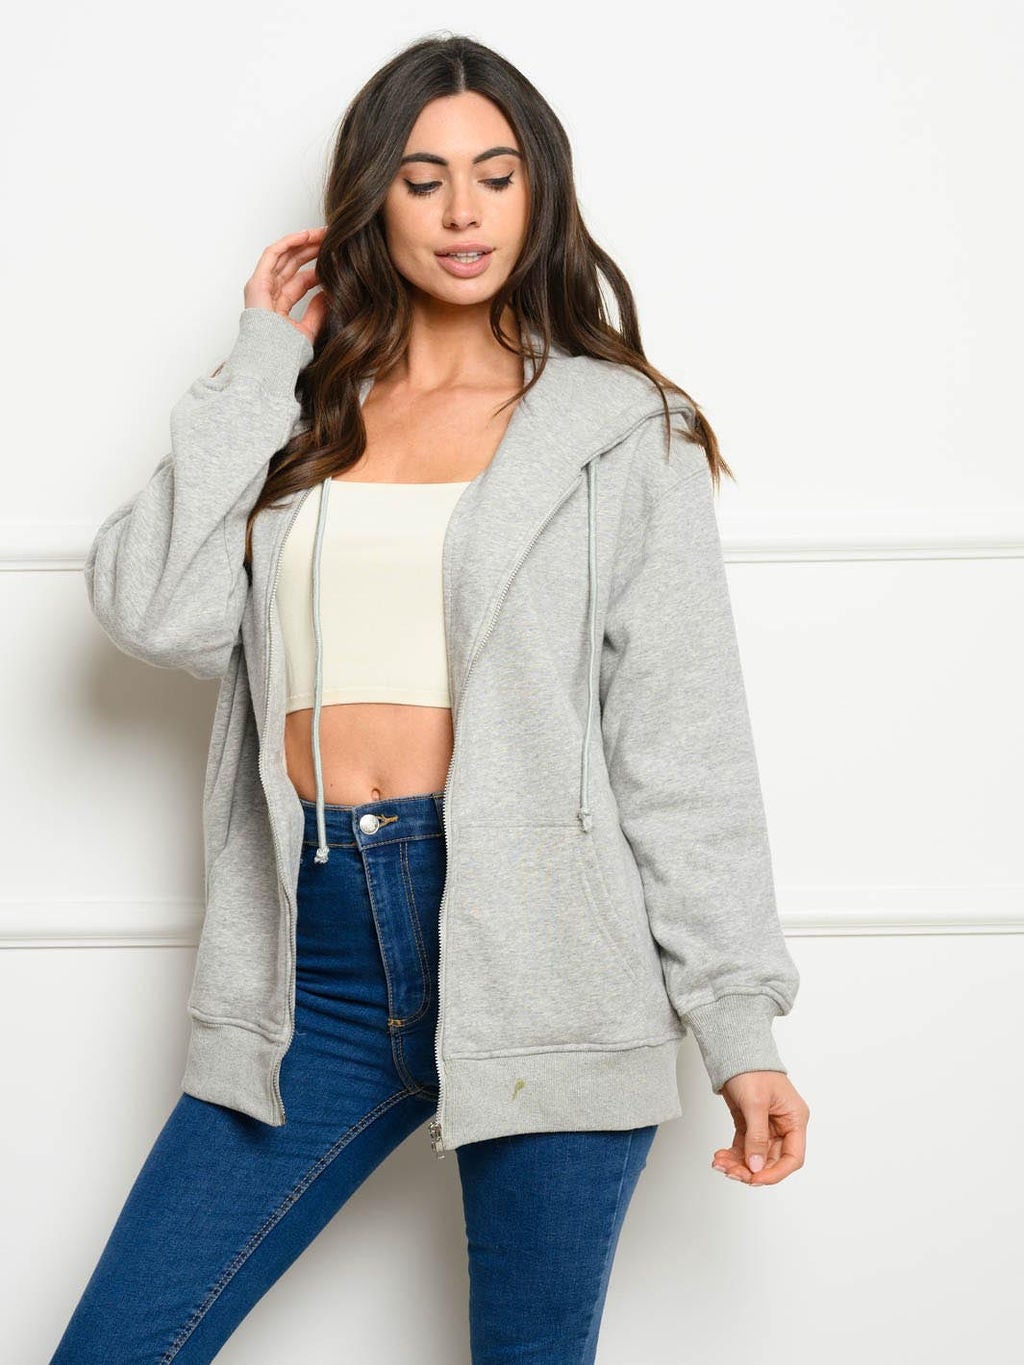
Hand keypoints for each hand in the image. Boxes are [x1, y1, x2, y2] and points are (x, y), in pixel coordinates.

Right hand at [243, 227, 329, 345]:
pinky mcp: (257, 281)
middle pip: (293, 265)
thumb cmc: (284, 354)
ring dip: (303, 242)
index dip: (318, 269)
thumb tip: (329, 295)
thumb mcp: (308, 331)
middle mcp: (270, 293)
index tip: (335, 261)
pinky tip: (306, 235)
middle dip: (312, 251)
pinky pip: (273, 254)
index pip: (301, 280)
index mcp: (280, 306)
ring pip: (284, 256)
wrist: (270, 360)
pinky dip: (288, 243)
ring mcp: (262, 286)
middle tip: (331, 241)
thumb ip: (317, 312)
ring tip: (322, 233)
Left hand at [710, 1071, 808, 1186]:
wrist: (734, 1050)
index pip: (793, 1157)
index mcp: (794, 1119)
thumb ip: (756, 1136)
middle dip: (751, 1169)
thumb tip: (755, 1166)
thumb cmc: (752, 1069)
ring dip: (738, 1164)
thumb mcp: (755, 1103)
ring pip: (755, 1156)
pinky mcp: (749, 1124)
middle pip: (771, 1160)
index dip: (776, 1173)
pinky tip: (720, 1158)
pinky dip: (733, 1155)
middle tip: (730, 1172)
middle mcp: (783, 1125)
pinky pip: (743, 1147)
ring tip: (720, 1164)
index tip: (755, 1178)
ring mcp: (766, 1126)